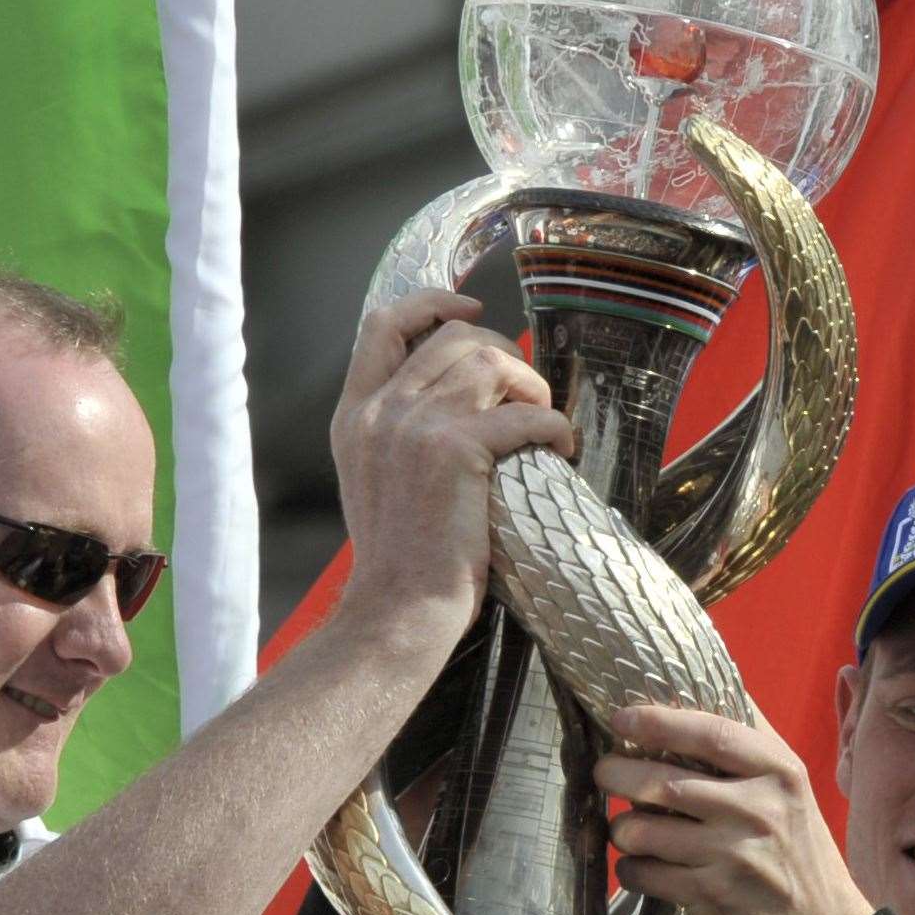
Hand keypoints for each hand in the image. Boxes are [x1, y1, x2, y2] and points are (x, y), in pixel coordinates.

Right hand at [330, 291, 572, 645]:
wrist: (397, 612)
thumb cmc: (401, 563)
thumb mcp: (376, 482)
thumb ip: (398, 435)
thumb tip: (455, 403)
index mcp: (354, 416)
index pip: (384, 323)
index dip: (433, 302)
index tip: (470, 307)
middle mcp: (379, 411)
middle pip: (452, 336)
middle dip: (502, 352)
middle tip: (525, 394)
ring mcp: (414, 427)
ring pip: (489, 360)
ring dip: (530, 384)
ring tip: (542, 421)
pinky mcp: (455, 451)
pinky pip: (524, 413)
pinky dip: (553, 426)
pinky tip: (560, 451)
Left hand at [595, 703, 873, 914]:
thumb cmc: (798, 849)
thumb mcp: (790, 787)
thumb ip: (748, 744)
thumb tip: (697, 688)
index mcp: (779, 772)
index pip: (711, 734)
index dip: (659, 722)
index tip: (621, 718)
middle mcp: (758, 810)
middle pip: (662, 783)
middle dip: (617, 773)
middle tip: (605, 771)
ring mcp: (733, 856)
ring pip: (641, 830)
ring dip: (623, 829)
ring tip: (631, 828)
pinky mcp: (710, 897)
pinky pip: (642, 873)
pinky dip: (631, 869)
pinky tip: (645, 866)